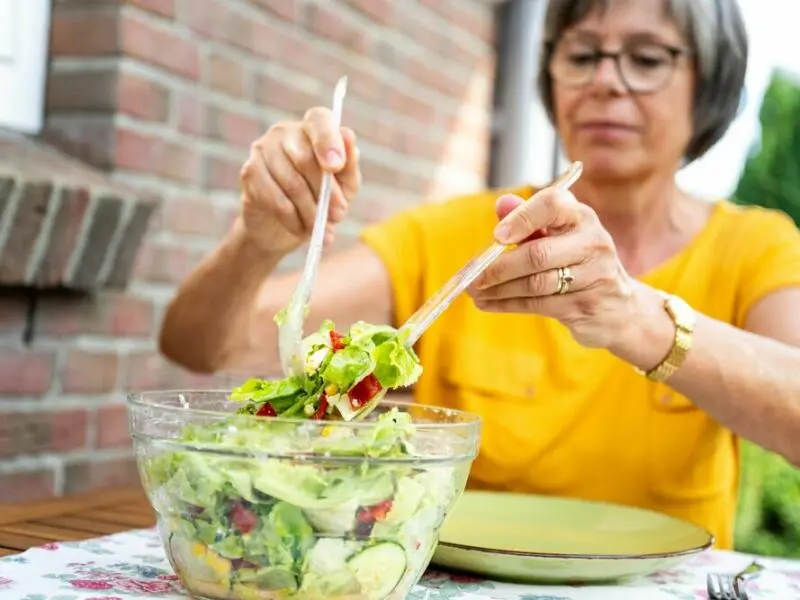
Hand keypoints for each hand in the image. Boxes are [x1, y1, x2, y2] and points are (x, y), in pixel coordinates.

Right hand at [238, 107, 361, 253]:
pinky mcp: (249, 172)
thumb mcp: (343, 187)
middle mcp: (285, 132)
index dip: (329, 141)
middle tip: (338, 215)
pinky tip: (300, 229)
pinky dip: (293, 219)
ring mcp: (263, 149)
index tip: (336, 167)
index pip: (320, 120)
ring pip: (292, 182)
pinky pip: (275, 198)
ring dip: (311, 212)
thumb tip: (348, 137)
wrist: (281, 228)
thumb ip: (348, 166)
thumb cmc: (319, 199)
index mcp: (312, 128)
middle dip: (325, 192)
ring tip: (320, 228)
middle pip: (306, 158)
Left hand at [467, 187, 639, 349]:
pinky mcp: (587, 306)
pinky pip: (539, 305)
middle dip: (499, 267)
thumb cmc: (579, 262)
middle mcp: (593, 243)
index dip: (521, 218)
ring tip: (475, 292)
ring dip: (499, 290)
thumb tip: (501, 203)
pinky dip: (508, 305)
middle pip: (538, 254)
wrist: (620, 308)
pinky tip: (489, 304)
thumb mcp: (559, 236)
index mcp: (582, 217)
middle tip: (473, 277)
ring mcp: (595, 276)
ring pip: (536, 284)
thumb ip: (529, 219)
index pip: (553, 205)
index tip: (496, 236)